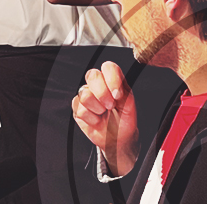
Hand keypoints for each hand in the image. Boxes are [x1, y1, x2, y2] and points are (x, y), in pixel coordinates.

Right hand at [72, 62, 138, 176]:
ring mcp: (86, 95)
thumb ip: (124, 93)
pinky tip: (96, 120)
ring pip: (85, 94)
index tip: (117, 94)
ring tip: (103, 114)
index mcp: (112, 80)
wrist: (117, 140)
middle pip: (92, 75)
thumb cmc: (124, 121)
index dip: (111, 79)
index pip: (108, 67)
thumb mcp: (129, 107)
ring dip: (97, 109)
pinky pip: (79, 108)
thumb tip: (114, 89)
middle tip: (110, 106)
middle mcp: (98, 85)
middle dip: (102, 94)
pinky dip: (91, 118)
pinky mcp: (77, 107)